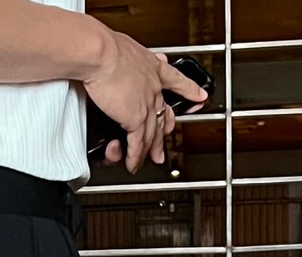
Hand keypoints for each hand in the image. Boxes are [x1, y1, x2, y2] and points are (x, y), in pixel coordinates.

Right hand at [82, 29, 206, 172]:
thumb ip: (132, 56)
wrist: (101, 54)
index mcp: (153, 68)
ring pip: (151, 134)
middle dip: (163, 134)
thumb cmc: (108, 48)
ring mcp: (146, 105)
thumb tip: (130, 54)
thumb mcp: (127, 47)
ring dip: (150, 150)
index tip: (199, 96)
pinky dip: (134, 157)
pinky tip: (133, 164)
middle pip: (163, 116)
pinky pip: (137, 144)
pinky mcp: (135, 119)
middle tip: (163, 147)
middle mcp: (154, 88)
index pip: (176, 81)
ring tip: (150, 161)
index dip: (189, 90)